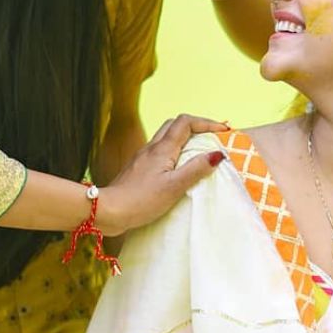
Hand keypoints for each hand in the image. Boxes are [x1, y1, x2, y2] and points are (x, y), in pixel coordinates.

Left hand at [98, 115, 228, 234]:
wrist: (108, 211)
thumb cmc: (141, 200)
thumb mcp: (174, 186)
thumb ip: (196, 169)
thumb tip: (218, 154)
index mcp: (163, 148)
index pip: (186, 122)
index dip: (206, 122)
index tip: (224, 130)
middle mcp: (152, 148)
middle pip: (175, 124)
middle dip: (196, 126)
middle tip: (212, 136)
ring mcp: (143, 157)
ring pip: (166, 137)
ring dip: (184, 138)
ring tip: (199, 150)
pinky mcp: (138, 168)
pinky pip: (159, 151)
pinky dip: (174, 151)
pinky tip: (177, 167)